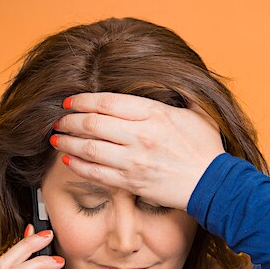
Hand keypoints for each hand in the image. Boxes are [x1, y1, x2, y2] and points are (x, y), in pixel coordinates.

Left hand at [50, 92, 225, 210]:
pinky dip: (78, 165)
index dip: (83, 100)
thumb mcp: (196, 114)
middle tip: (59, 120)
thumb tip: (165, 83)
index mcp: (154, 114)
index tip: (70, 101)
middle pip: (92, 124)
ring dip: (68, 142)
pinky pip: (96, 174)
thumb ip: (176, 98)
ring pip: (89, 149)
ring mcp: (134, 161)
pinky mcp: (132, 183)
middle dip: (69, 120)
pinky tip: (68, 159)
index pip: (107, 102)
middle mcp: (140, 136)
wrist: (213, 185)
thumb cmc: (205, 149)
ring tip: (56, 138)